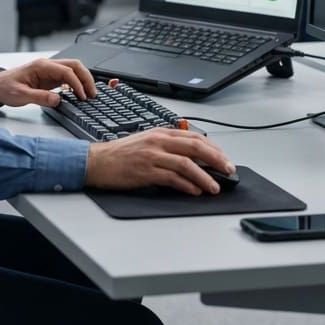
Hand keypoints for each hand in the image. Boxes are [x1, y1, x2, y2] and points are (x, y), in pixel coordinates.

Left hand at [0, 58, 96, 107]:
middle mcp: (47, 66)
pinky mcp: (49, 78)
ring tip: (89, 94)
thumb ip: (39, 97)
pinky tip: (79, 94)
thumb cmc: (5, 88)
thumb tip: (58, 99)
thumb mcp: (20, 95)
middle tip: (93, 93)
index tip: (82, 96)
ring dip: (83, 80)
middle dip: (86, 78)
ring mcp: (49, 71)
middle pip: (75, 66)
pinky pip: (68, 78)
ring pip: (73, 70)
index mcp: (41, 66)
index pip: (66, 71)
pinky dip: (76, 84)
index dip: (77, 83)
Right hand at [85, 129, 234, 195]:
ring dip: (205, 176)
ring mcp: (152, 156)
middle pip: (195, 147)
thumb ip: (168, 147)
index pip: (194, 137)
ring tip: (215, 187)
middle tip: (229, 170)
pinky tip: (195, 191)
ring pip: (187, 164)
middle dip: (216, 160)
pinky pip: (172, 178)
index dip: (214, 149)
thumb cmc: (120, 155)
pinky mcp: (145, 171)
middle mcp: (158, 141)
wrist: (96, 161)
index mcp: (160, 133)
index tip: (225, 159)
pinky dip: (187, 186)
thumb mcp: (146, 143)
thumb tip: (193, 159)